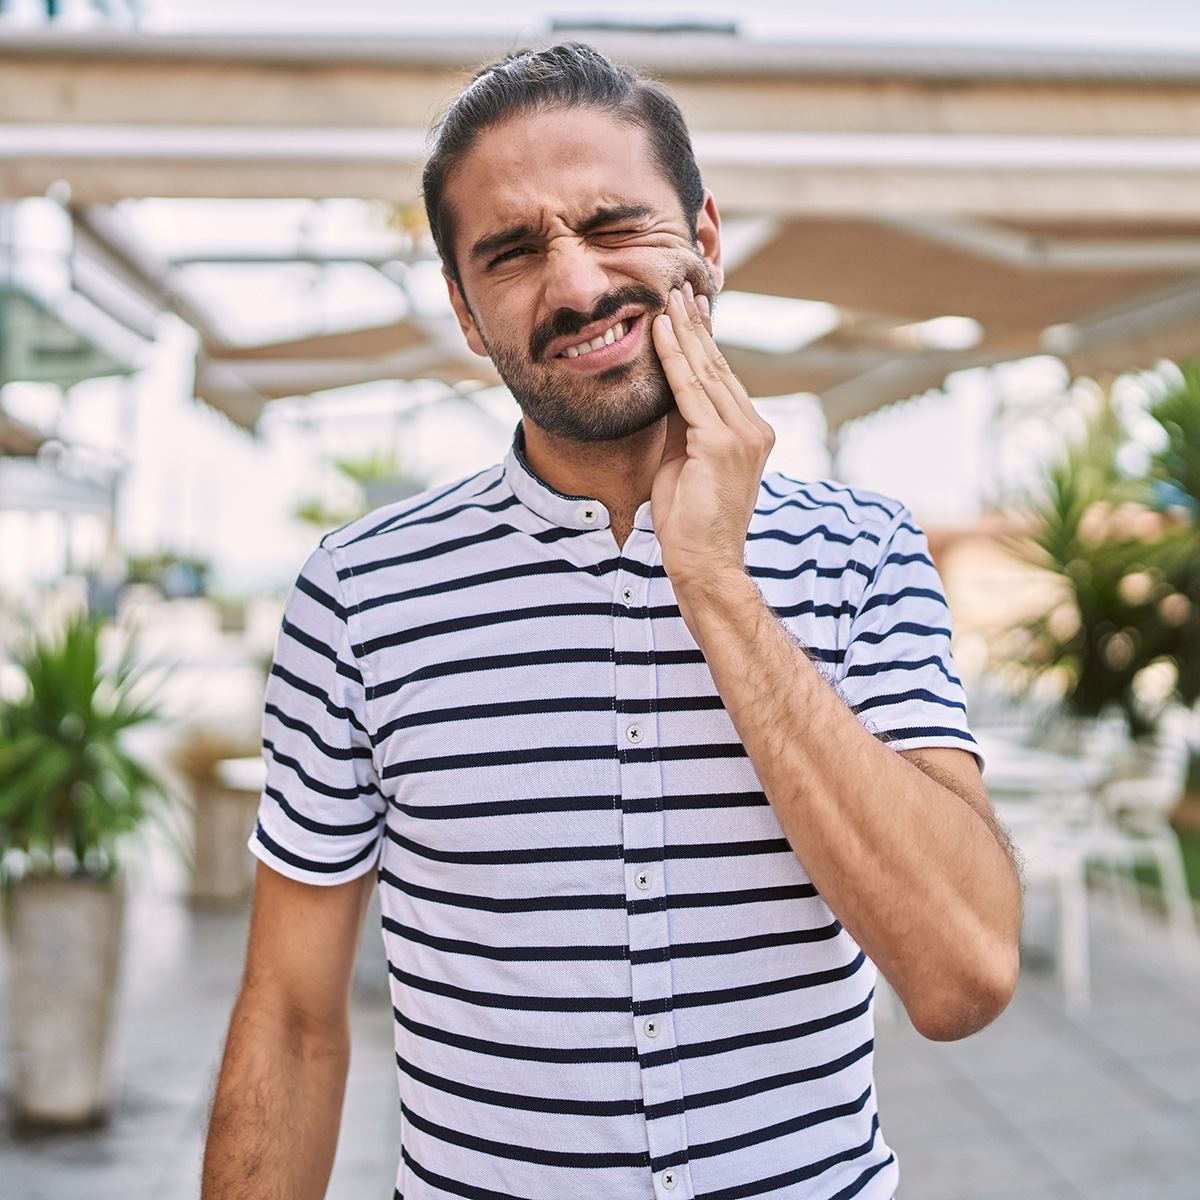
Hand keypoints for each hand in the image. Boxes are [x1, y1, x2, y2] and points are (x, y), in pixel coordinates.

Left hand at [650, 283, 774, 598]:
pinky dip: (672, 357)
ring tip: (667, 298)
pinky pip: (689, 390)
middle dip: (696, 326)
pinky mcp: (720, 443)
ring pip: (705, 372)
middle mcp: (753, 428)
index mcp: (750, 433)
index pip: (723, 379)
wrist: (704, 562)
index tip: (690, 311)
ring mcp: (741, 435)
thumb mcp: (685, 461)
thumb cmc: (690, 522)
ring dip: (683, 332)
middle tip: (679, 289)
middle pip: (718, 367)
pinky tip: (659, 331)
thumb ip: (683, 425)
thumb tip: (667, 390)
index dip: (704, 343)